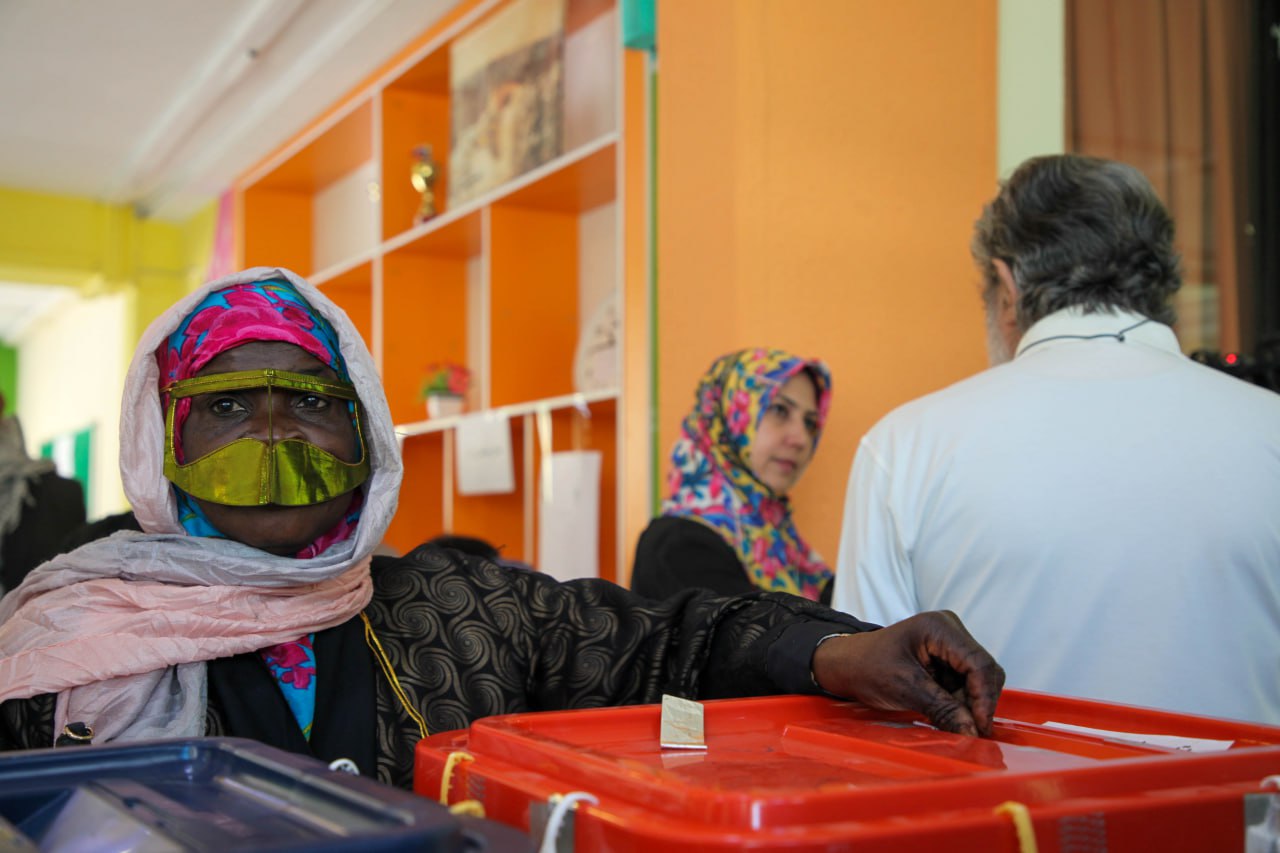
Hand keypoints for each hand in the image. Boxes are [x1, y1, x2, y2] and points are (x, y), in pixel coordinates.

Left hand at [811, 611, 1003, 736]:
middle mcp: (950, 631)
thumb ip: (942, 708)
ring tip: (945, 718)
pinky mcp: (947, 660)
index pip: (979, 664)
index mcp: (940, 627)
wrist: (845, 665)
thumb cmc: (866, 667)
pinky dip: (959, 702)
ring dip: (967, 705)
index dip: (984, 698)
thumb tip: (972, 732)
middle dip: (976, 702)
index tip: (979, 727)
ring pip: (977, 681)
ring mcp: (950, 645)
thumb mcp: (904, 688)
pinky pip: (965, 685)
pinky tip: (943, 712)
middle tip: (966, 729)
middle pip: (984, 672)